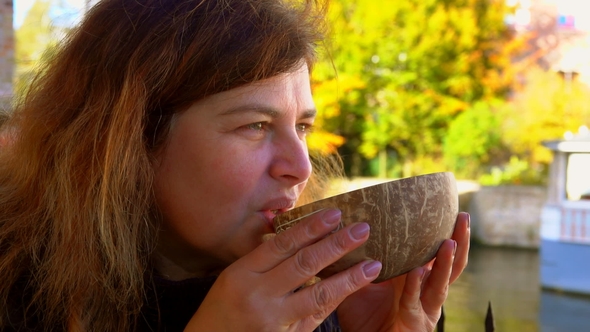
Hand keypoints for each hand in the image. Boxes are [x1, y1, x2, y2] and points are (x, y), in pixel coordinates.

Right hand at [184, 209, 380, 330]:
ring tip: (373, 264)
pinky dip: (336, 301)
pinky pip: (315, 316)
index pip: (283, 244)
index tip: (335, 213)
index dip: (311, 227)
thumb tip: (300, 234)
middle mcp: (258, 294)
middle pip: (303, 263)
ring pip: (317, 294)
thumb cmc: (223, 307)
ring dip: (348, 277)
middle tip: (363, 228)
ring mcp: (272, 319)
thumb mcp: (234, 277)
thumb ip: (264, 259)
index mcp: (243, 273)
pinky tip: (353, 289)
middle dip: (336, 244)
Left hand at [336, 212, 469, 331]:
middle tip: (463, 217)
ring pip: (440, 283)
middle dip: (458, 241)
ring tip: (449, 242)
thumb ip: (361, 258)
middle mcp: (426, 293)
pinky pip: (414, 303)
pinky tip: (416, 272)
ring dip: (445, 262)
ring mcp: (425, 310)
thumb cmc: (363, 315)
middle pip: (450, 265)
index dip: (447, 233)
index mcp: (418, 279)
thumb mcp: (362, 280)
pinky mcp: (416, 324)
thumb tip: (347, 227)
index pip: (436, 253)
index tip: (452, 209)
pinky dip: (415, 287)